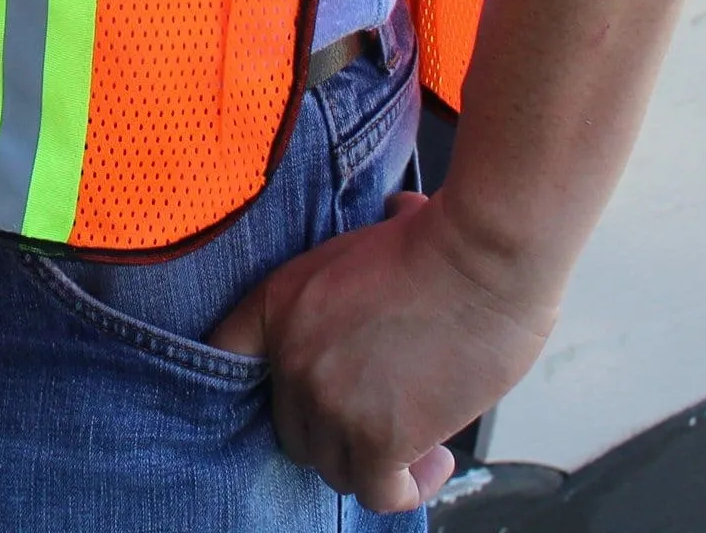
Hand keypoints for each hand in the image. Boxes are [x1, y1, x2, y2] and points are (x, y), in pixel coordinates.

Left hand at [205, 190, 556, 513]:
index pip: (226, 355)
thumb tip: (396, 212)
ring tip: (416, 440)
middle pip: (293, 428)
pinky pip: (377, 493)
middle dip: (335, 429)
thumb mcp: (368, 238)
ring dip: (372, 461)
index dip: (258, 382)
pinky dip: (406, 487)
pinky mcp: (378, 439)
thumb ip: (363, 254)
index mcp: (279, 301)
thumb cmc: (437, 241)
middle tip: (381, 417)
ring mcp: (329, 401)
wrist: (479, 258)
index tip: (296, 394)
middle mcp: (291, 356)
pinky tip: (434, 460)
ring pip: (333, 467)